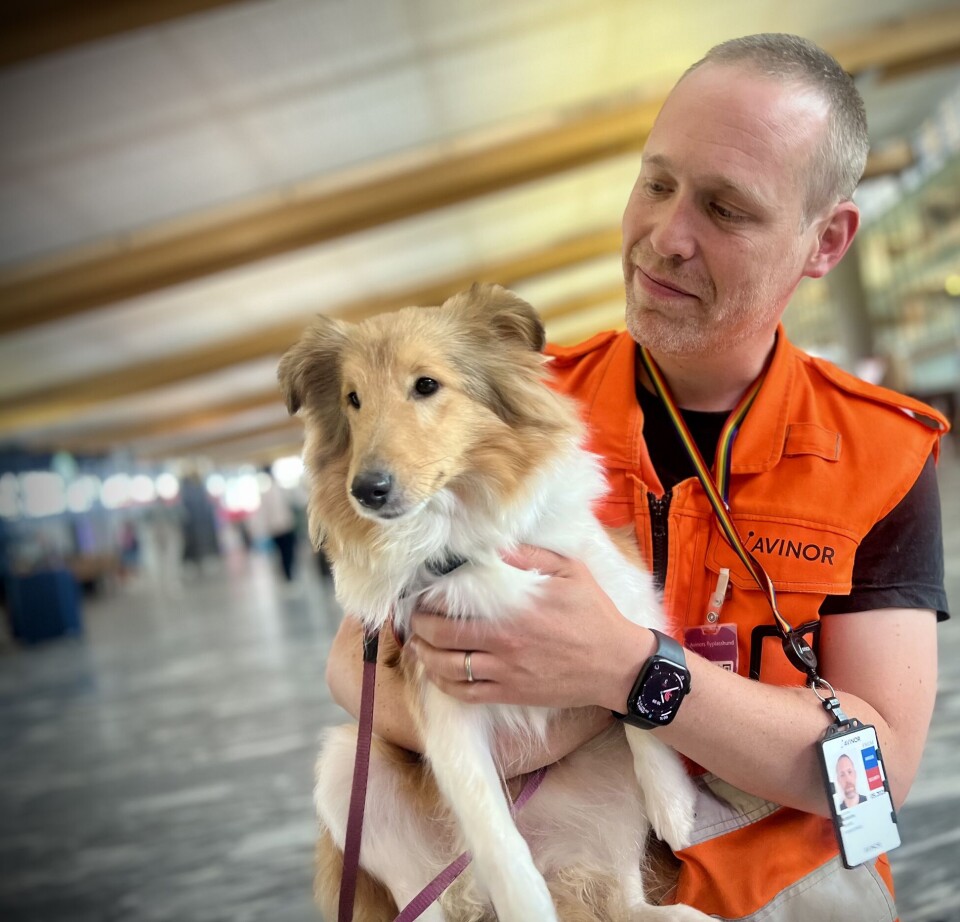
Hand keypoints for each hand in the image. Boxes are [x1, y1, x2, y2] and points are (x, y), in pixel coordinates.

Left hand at [408, 544, 653, 710]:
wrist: (616, 664)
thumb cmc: (593, 613)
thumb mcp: (568, 571)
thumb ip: (528, 556)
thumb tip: (492, 545)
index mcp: (513, 609)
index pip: (456, 603)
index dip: (430, 599)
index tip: (422, 592)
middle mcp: (503, 642)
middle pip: (442, 636)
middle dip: (420, 627)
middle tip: (413, 617)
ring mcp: (505, 672)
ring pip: (447, 668)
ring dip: (424, 656)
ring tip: (417, 644)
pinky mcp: (511, 694)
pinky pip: (465, 694)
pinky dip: (443, 684)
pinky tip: (437, 673)